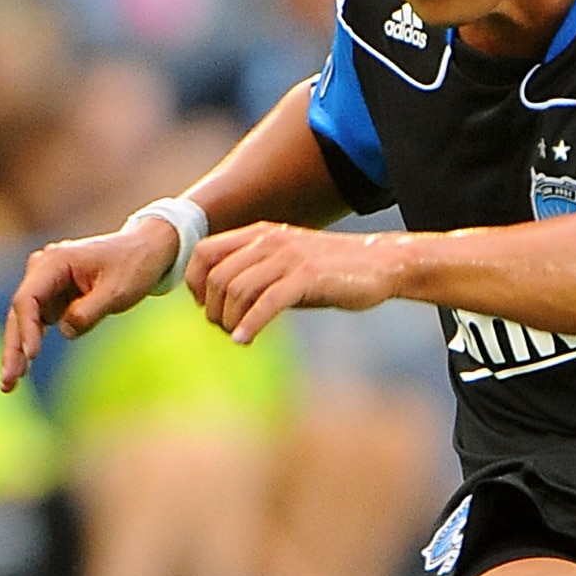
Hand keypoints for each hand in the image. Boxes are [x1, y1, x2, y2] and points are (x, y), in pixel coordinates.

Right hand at [0, 220, 173, 389]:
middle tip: (7, 382)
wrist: (146, 251)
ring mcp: (47, 283)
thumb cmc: (133, 267)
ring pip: (25, 320)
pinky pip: (38, 322)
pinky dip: (31, 343)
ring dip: (18, 351)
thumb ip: (88, 312)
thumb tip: (64, 331)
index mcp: (56, 261)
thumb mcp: (117, 292)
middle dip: (13, 348)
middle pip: (20, 312)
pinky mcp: (54, 296)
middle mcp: (43, 269)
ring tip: (10, 384)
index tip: (32, 355)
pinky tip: (23, 369)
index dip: (27, 328)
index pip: (28, 297)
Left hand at [188, 221, 404, 345]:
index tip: (205, 307)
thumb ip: (256, 275)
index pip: (203, 252)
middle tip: (224, 328)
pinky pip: (266, 303)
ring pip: (237, 290)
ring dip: (229, 320)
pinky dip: (250, 325)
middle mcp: (269, 242)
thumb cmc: (332, 272)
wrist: (381, 264)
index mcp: (260, 235)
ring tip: (237, 336)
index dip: (194, 283)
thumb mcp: (287, 266)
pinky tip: (245, 341)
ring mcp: (289, 258)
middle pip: (216, 276)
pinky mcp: (307, 278)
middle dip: (212, 309)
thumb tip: (221, 304)